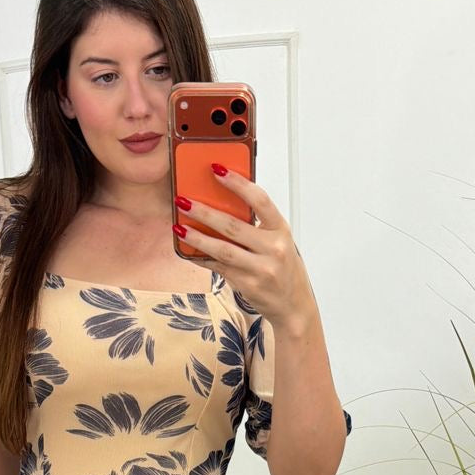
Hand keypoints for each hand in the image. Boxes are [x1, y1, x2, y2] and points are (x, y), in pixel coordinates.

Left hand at [174, 167, 314, 329]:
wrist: (293, 305)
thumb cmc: (283, 268)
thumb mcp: (278, 241)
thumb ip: (256, 225)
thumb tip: (221, 204)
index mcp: (280, 230)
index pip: (259, 200)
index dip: (237, 183)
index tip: (217, 170)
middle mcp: (273, 248)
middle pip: (233, 226)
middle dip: (204, 212)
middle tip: (184, 201)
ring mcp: (261, 269)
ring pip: (222, 249)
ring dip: (197, 237)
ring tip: (180, 227)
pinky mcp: (248, 285)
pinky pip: (219, 267)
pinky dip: (202, 258)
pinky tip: (189, 251)